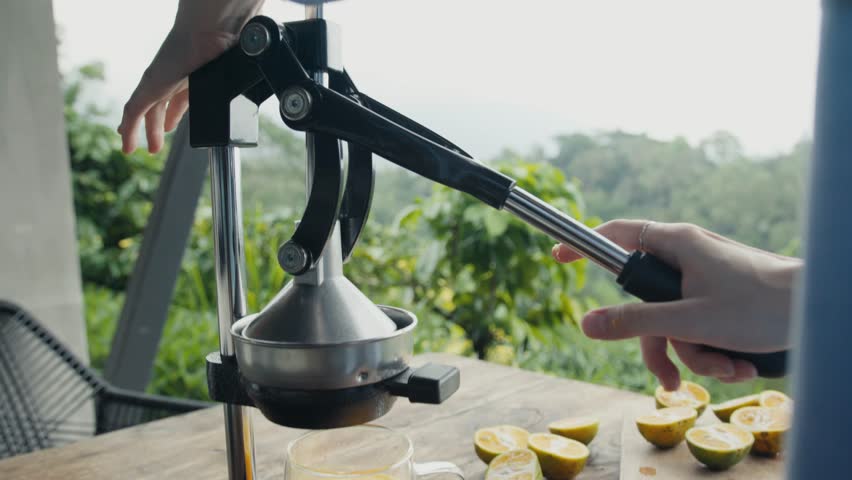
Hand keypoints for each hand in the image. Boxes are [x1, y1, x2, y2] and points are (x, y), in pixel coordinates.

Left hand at [117, 0, 263, 153]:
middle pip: (163, 106)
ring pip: (147, 111)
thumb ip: (241, 90)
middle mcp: (175, 77)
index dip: (176, 114)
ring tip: (148, 149)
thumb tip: (258, 98)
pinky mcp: (149, 85)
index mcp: (194, 76)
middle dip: (160, 125)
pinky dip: (129, 130)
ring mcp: (160, 81)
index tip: (172, 126)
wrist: (216, 29)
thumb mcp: (235, 78)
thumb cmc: (228, 46)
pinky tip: (127, 145)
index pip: (180, 98)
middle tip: (156, 142)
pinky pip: (133, 113)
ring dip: (146, 131)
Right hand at [552, 220, 800, 389]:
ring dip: (695, 355)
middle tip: (668, 378)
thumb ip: (635, 322)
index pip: (616, 235)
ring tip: (726, 369)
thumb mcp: (690, 320)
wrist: (819, 309)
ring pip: (674, 320)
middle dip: (660, 345)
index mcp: (675, 244)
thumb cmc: (761, 304)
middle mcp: (687, 256)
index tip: (559, 256)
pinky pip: (698, 326)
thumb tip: (587, 324)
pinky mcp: (720, 297)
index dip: (584, 245)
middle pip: (645, 301)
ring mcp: (704, 277)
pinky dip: (713, 350)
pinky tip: (739, 364)